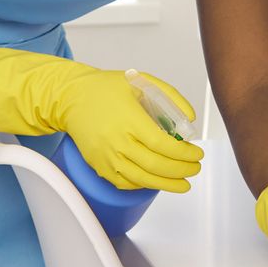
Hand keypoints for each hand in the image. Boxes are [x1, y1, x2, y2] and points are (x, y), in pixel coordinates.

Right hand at [0, 47, 202, 192]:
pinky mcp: (99, 166)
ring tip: (184, 183)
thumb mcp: (141, 82)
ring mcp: (107, 157)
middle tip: (194, 168)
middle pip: (156, 166)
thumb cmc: (106, 90)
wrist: (70, 99)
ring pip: (142, 179)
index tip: (196, 154)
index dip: (183, 154)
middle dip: (181, 171)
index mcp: (130, 120)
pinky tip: (157, 180)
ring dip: (167, 184)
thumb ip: (170, 97)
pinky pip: (125, 183)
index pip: (163, 145)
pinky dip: (144, 184)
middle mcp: (117, 142)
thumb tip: (190, 120)